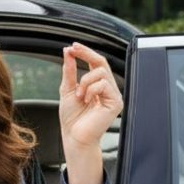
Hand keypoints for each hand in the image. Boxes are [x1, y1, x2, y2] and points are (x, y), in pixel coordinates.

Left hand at [59, 42, 123, 183]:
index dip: (85, 52)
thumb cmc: (72, 119)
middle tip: (73, 50)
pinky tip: (87, 100)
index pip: (95, 63)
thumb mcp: (67, 90)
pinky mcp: (116, 103)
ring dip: (85, 81)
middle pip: (101, 62)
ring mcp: (113, 95)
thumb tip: (68, 52)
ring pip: (101, 73)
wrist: (74, 136)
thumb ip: (69, 71)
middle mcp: (107, 89)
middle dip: (86, 54)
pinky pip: (104, 85)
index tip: (73, 46)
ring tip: (79, 95)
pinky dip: (91, 90)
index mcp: (97, 85)